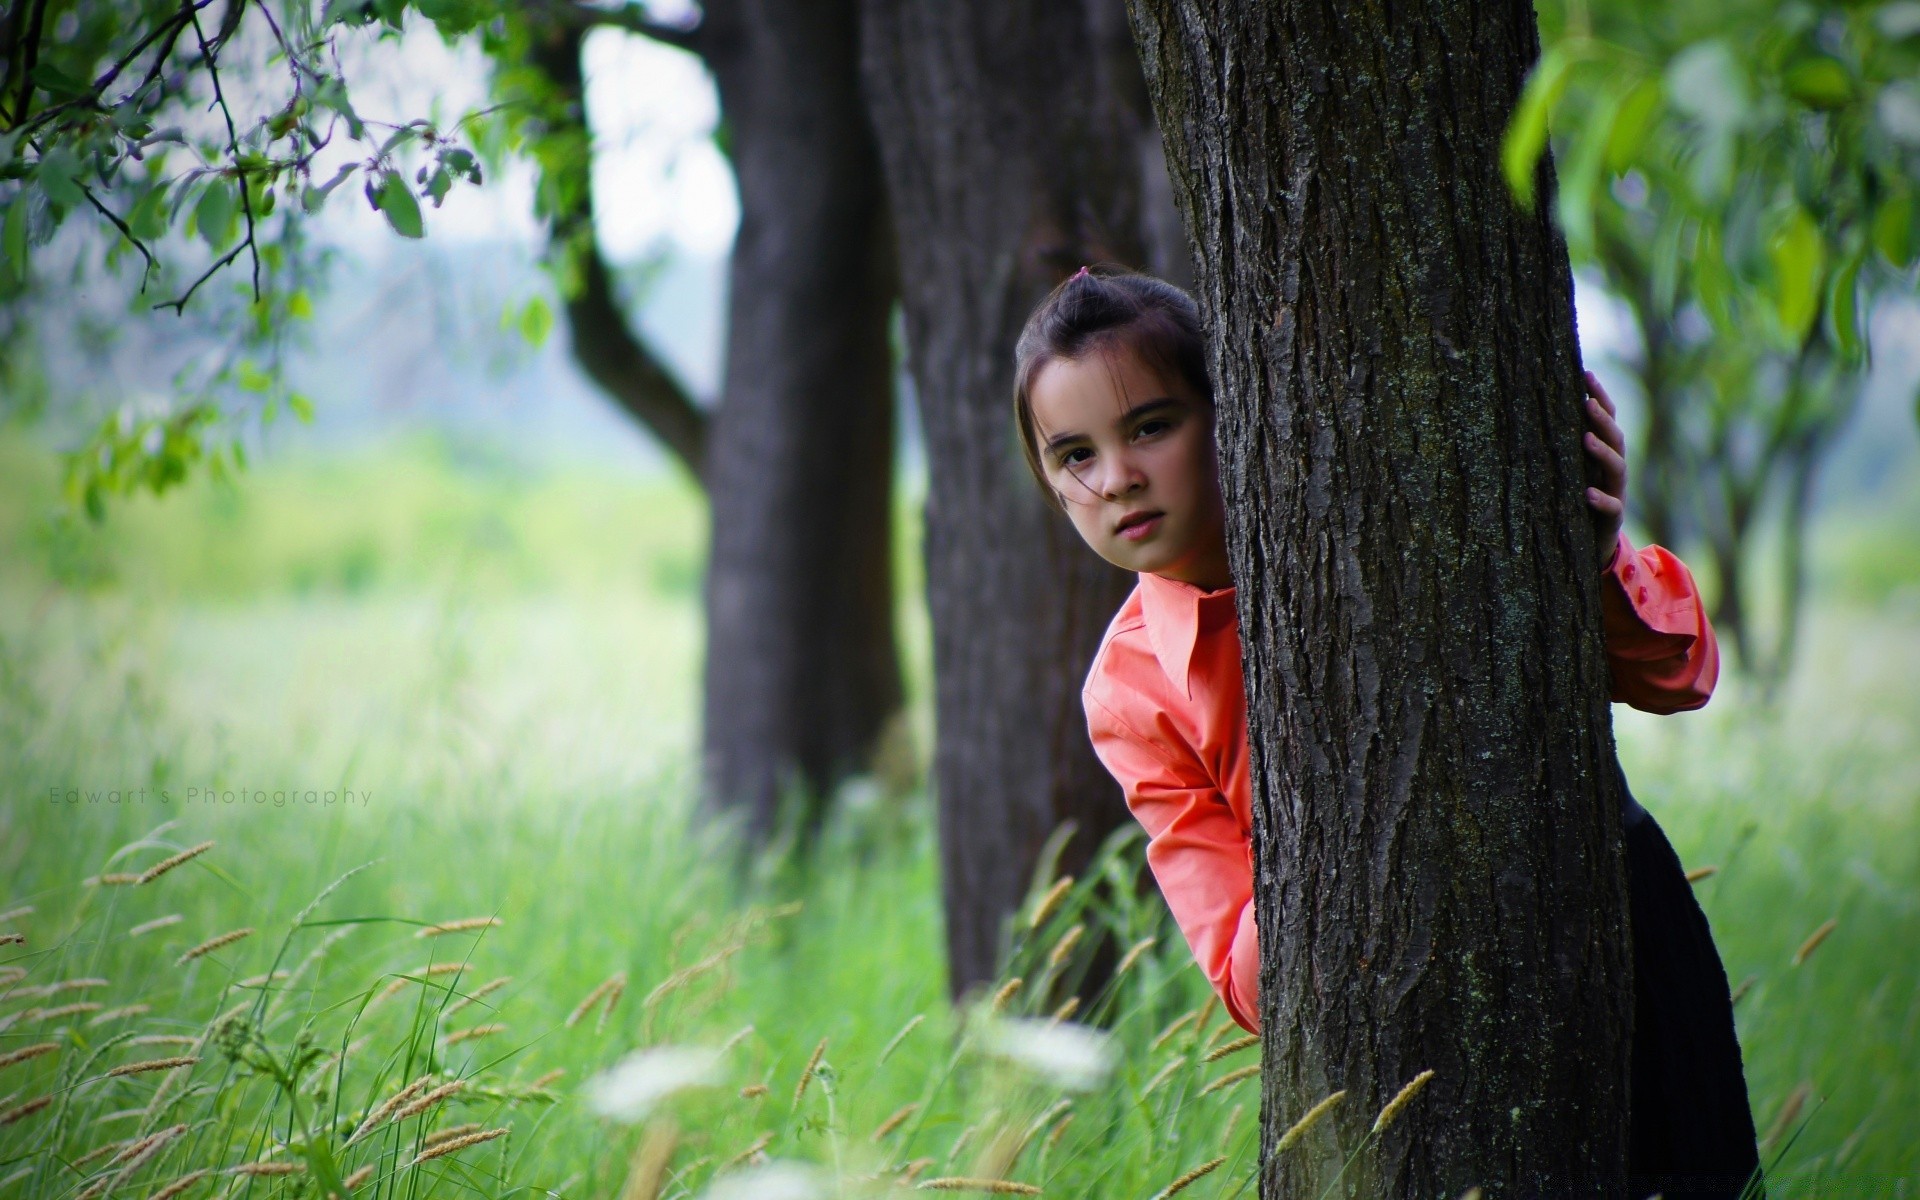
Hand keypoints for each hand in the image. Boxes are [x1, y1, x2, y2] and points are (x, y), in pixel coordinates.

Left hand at [1582, 370, 1626, 569]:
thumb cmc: (1576, 500)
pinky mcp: (1611, 519)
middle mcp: (1612, 470)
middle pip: (1614, 438)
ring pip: (1616, 468)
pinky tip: (1586, 493)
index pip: (1606, 420)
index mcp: (1603, 454)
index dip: (1599, 397)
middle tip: (1587, 403)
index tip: (1586, 373)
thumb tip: (1536, 409)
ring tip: (1585, 438)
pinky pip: (1611, 507)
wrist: (1590, 546)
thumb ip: (1563, 444)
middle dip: (1602, 419)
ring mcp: (1615, 493)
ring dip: (1601, 452)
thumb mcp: (1570, 470)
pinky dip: (1599, 499)